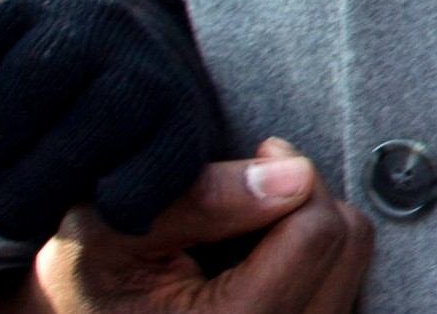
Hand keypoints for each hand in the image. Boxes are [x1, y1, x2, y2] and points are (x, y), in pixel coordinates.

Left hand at [0, 0, 221, 240]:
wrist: (121, 62)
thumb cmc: (8, 82)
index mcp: (23, 0)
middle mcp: (94, 20)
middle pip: (32, 84)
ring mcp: (146, 66)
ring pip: (95, 128)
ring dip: (34, 193)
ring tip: (6, 216)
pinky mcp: (184, 118)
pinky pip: (158, 165)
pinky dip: (121, 201)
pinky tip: (90, 212)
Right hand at [0, 144, 372, 312]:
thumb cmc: (84, 282)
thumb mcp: (110, 231)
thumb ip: (203, 200)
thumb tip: (295, 173)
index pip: (316, 230)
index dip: (292, 173)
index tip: (259, 154)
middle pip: (346, 239)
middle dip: (304, 198)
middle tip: (248, 191)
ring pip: (352, 257)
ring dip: (309, 225)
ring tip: (245, 229)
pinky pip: (344, 277)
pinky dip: (311, 254)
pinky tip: (257, 256)